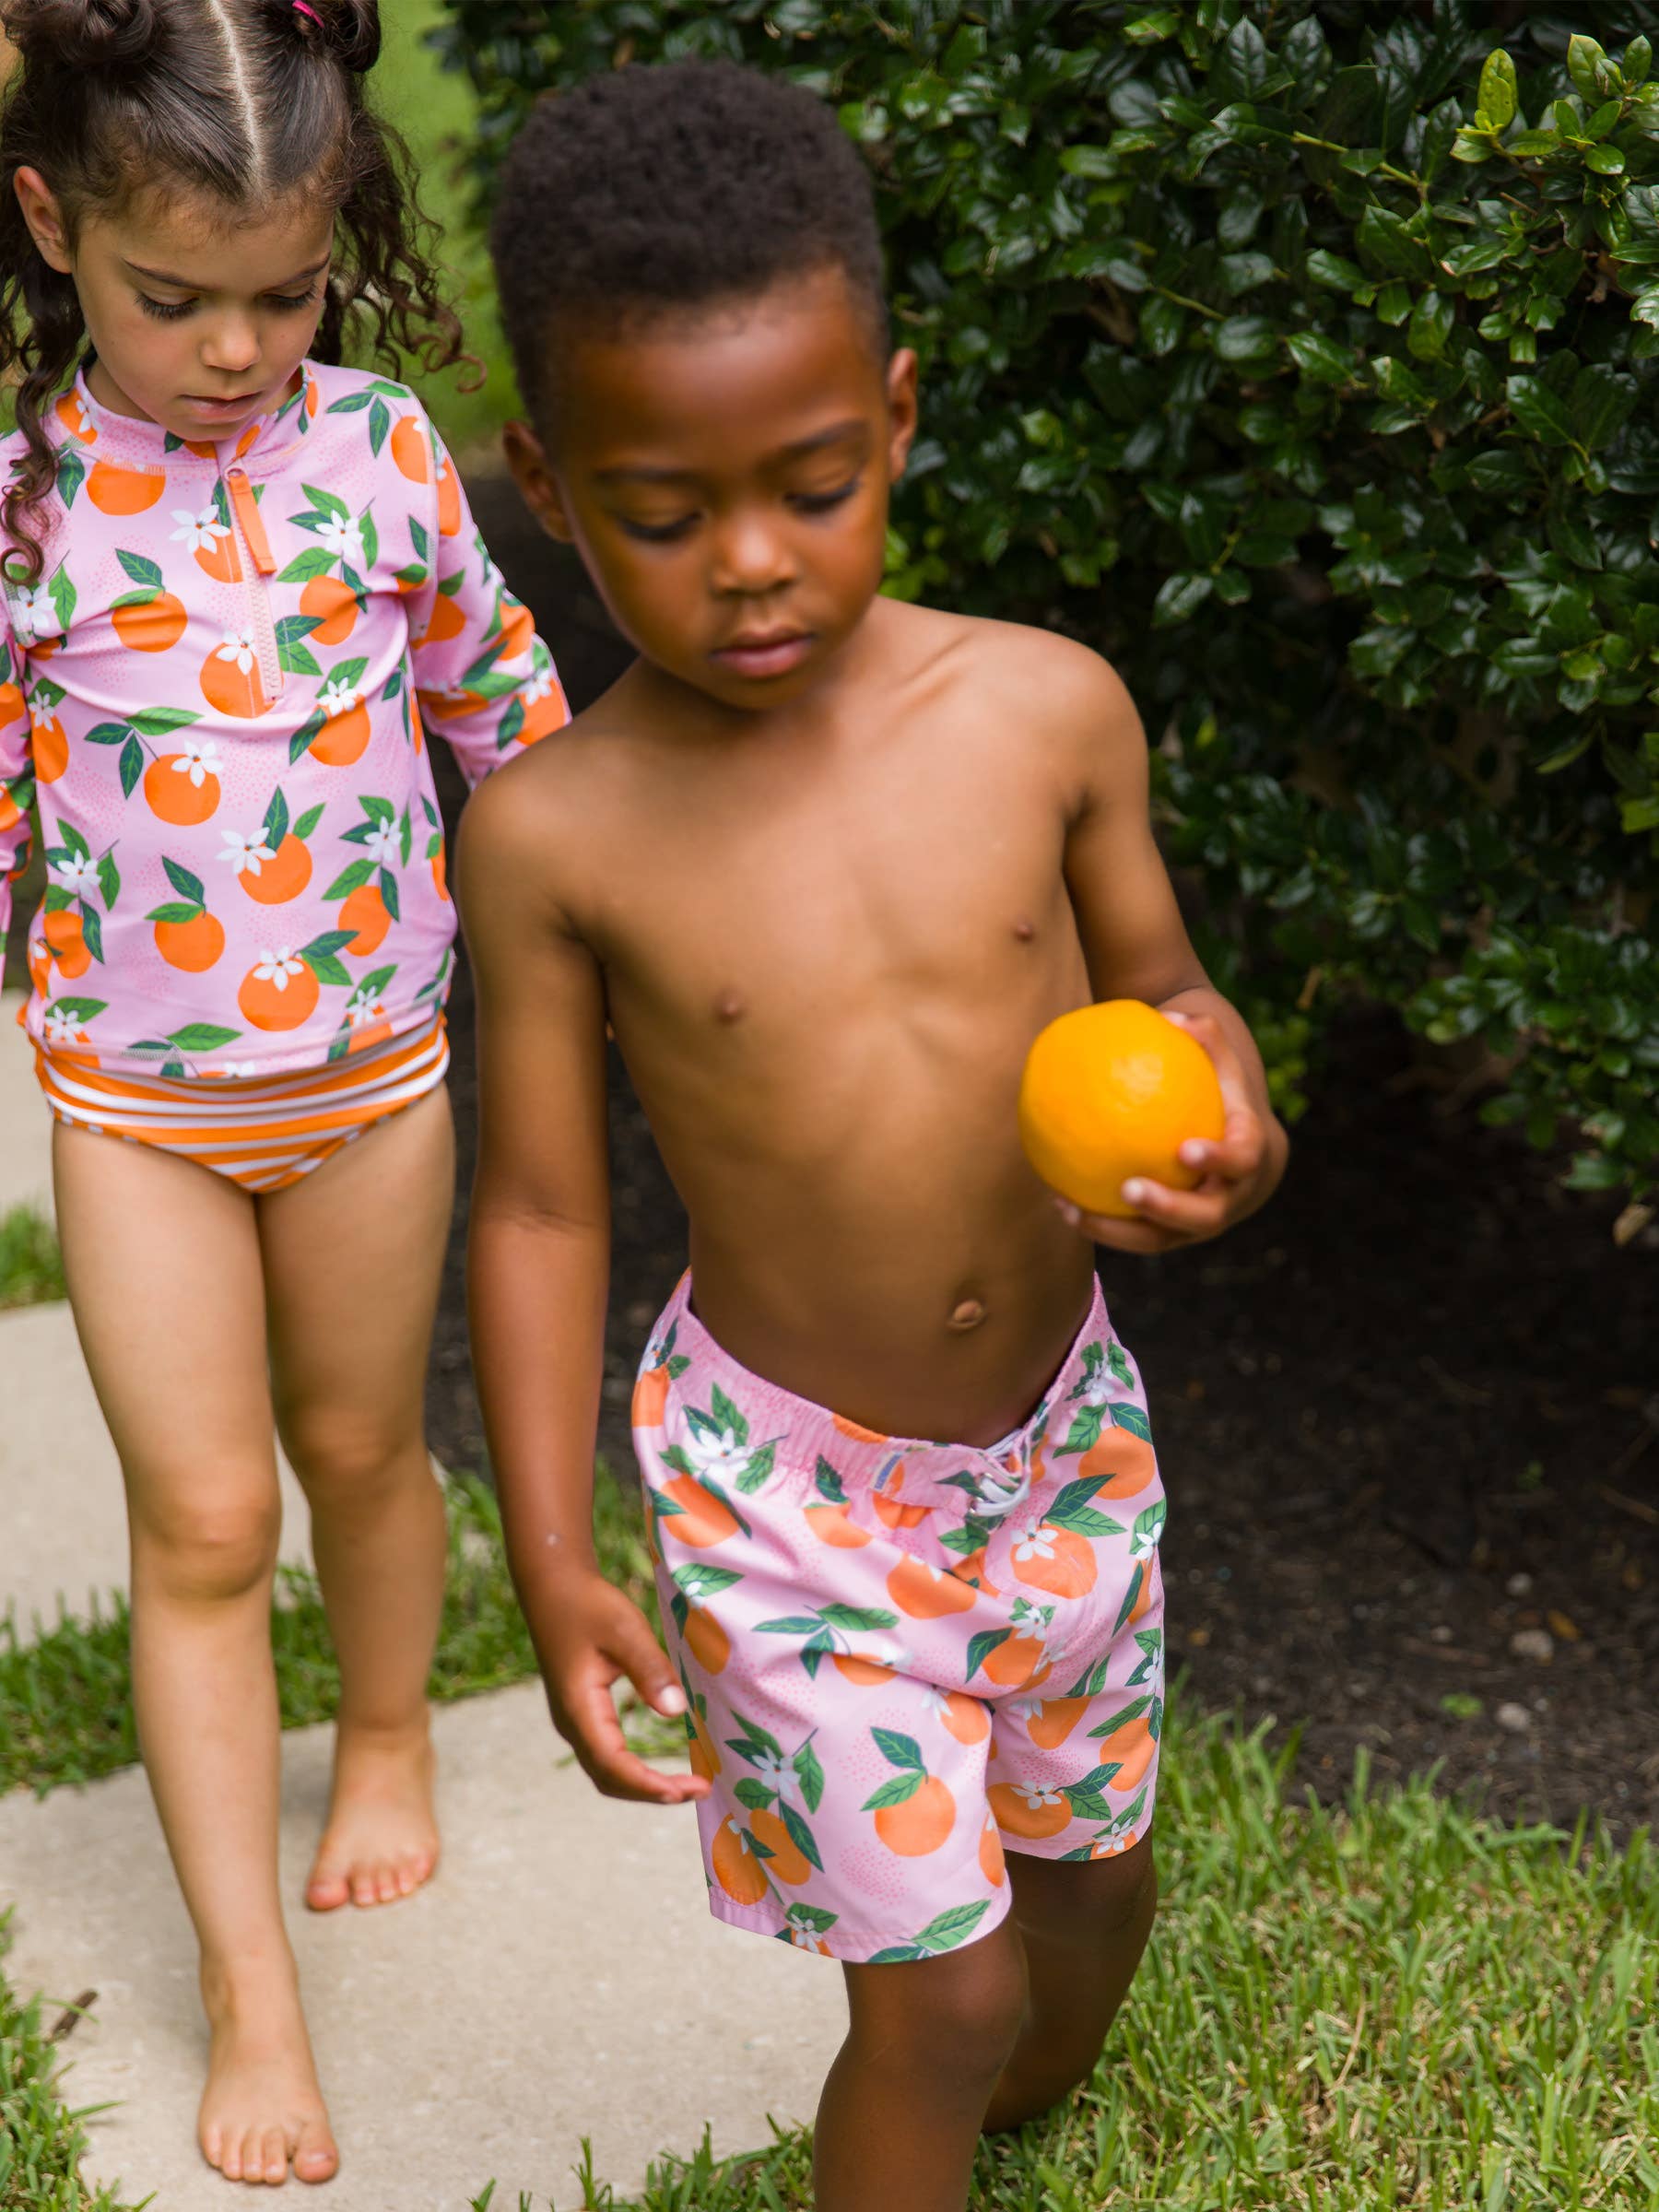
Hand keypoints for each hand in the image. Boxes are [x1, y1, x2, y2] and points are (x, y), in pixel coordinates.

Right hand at [535, 1567, 710, 1804]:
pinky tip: (659, 1765)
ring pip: (606, 1772)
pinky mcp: (581, 1713)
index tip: (691, 1788)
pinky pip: (606, 1756)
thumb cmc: (590, 1606)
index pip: (615, 1765)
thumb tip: (675, 1712)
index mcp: (579, 1709)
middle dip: (653, 1793)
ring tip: (685, 1785)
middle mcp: (572, 1724)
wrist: (554, 1588)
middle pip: (610, 1779)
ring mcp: (574, 1721)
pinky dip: (633, 1770)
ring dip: (643, 1786)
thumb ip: (650, 1669)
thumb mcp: (625, 1630)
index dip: (652, 1784)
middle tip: (699, 1789)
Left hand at [1057, 1009, 1278, 1254]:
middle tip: (1129, 1189)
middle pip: (1206, 1215)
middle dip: (1169, 1208)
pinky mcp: (1173, 1234)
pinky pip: (1136, 1236)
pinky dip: (1100, 1225)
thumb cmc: (1221, 1088)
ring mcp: (1201, 1222)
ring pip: (1162, 1239)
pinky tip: (1059, 1204)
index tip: (1185, 1150)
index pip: (1242, 1160)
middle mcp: (1231, 1197)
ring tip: (1073, 1211)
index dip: (1219, 1159)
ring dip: (1118, 1231)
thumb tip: (1173, 1016)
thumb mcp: (1220, 1059)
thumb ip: (1202, 1035)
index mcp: (1251, 1155)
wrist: (1240, 1143)